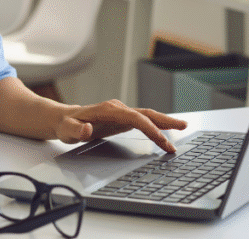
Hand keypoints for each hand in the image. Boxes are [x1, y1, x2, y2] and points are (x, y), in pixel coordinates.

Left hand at [54, 99, 187, 152]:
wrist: (64, 120)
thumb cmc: (66, 125)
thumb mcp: (67, 130)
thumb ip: (76, 130)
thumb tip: (86, 129)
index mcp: (108, 110)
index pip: (135, 118)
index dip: (149, 128)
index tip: (161, 139)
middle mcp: (117, 108)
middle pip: (146, 113)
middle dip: (165, 121)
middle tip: (183, 127)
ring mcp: (121, 112)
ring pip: (147, 115)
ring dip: (164, 122)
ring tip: (182, 127)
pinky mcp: (122, 118)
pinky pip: (143, 120)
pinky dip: (156, 125)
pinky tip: (165, 130)